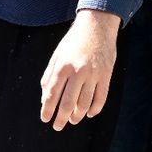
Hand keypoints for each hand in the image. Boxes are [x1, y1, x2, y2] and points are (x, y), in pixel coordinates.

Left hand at [39, 9, 119, 129]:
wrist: (97, 26)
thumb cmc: (74, 41)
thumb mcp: (57, 55)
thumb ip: (49, 77)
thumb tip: (45, 98)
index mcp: (62, 66)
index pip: (52, 94)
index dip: (48, 109)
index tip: (45, 118)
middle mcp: (78, 72)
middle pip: (68, 103)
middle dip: (61, 118)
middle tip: (58, 126)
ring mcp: (93, 74)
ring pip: (85, 103)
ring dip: (77, 116)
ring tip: (73, 120)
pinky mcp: (106, 75)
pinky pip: (101, 98)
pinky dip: (95, 109)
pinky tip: (89, 113)